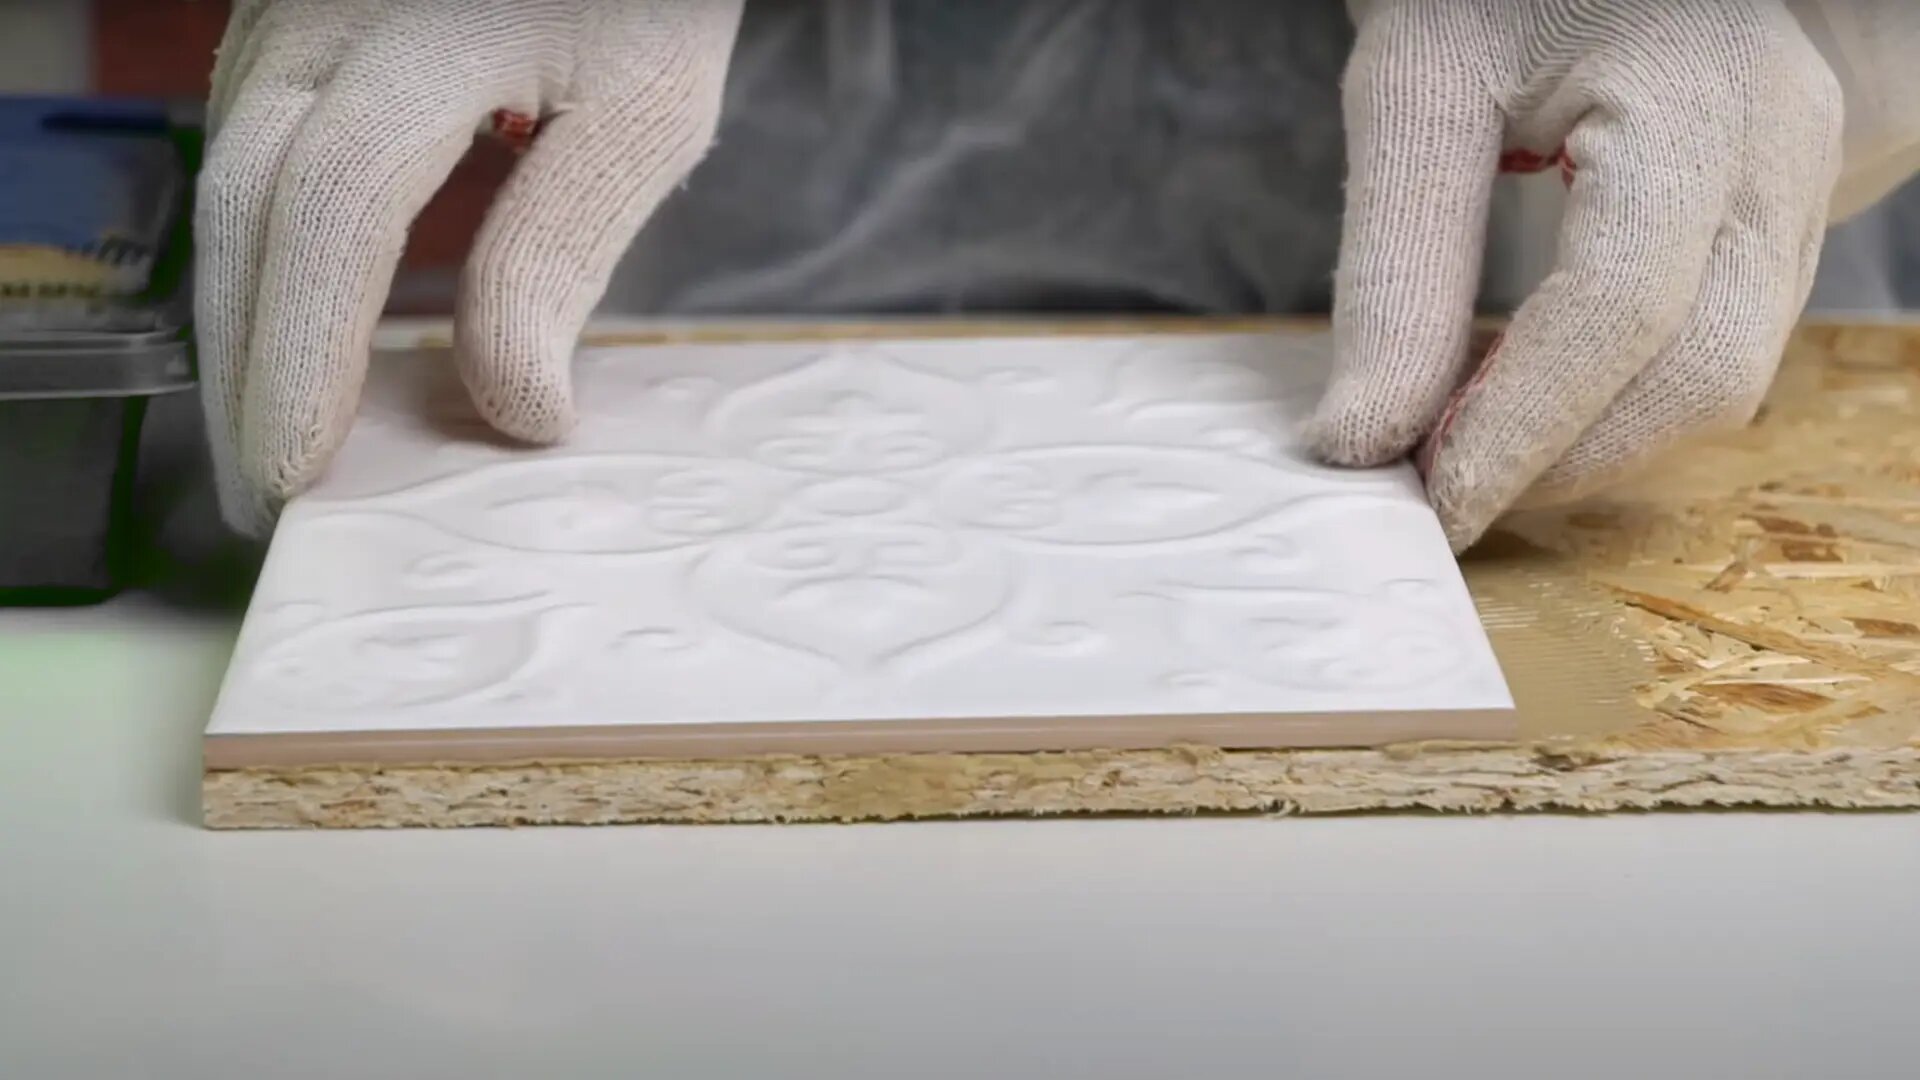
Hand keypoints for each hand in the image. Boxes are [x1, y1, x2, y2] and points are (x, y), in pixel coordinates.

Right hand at [196, 0, 743, 533]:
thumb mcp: (648, 109)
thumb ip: (564, 248)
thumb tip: (515, 410)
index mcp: (426, 35)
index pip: (331, 207)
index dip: (304, 350)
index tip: (299, 470)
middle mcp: (326, 15)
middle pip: (246, 203)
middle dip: (246, 362)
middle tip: (268, 495)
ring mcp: (292, 11)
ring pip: (227, 177)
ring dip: (241, 316)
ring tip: (273, 434)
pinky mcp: (288, 24)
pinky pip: (248, 145)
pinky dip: (261, 251)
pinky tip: (288, 329)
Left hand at [1310, 0, 1843, 550]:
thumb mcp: (1412, 91)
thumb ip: (1396, 270)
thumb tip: (1364, 441)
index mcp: (1692, 89)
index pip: (1620, 308)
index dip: (1523, 428)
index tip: (1433, 504)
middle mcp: (1779, 136)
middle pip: (1704, 367)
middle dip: (1568, 456)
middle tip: (1440, 483)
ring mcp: (1799, 175)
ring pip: (1728, 374)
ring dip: (1595, 437)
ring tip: (1465, 432)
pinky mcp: (1780, 209)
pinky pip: (1724, 342)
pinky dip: (1621, 396)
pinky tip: (1523, 388)